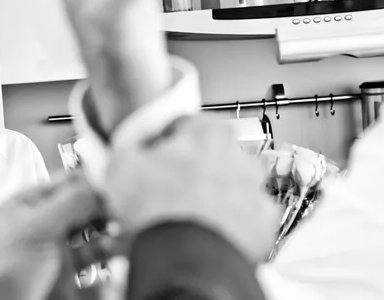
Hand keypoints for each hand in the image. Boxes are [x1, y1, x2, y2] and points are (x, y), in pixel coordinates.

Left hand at [0, 174, 114, 299]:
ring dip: (109, 231)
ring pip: (91, 231)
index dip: (93, 183)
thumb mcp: (35, 228)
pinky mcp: (65, 271)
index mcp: (31, 204)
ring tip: (120, 234)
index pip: (68, 182)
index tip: (116, 188)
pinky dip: (105, 253)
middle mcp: (45, 222)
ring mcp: (55, 247)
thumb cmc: (0, 270)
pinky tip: (113, 252)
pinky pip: (92, 257)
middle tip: (123, 211)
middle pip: (83, 205)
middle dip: (105, 207)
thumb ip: (68, 203)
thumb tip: (97, 183)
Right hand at [104, 116, 278, 262]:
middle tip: (163, 192)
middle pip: (210, 157)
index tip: (150, 158)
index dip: (161, 144)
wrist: (186, 257)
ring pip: (228, 190)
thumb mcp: (122, 166)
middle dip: (190, 172)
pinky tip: (200, 236)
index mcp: (208, 132)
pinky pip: (241, 222)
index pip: (182, 125)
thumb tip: (129, 154)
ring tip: (179, 220)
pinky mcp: (262, 226)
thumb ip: (131, 149)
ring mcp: (254, 192)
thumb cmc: (161, 209)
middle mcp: (239, 157)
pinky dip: (224, 227)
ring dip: (209, 200)